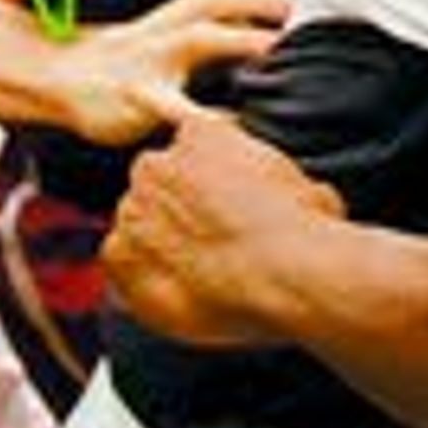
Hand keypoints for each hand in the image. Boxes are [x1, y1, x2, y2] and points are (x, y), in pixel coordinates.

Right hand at [53, 0, 293, 147]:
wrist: (60, 77)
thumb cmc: (133, 56)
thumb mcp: (181, 25)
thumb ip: (226, 9)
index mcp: (186, 12)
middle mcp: (171, 27)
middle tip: (308, 1)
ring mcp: (152, 58)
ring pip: (195, 39)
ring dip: (236, 39)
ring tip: (273, 46)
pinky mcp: (136, 96)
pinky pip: (170, 107)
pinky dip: (201, 117)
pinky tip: (231, 129)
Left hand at [105, 104, 338, 343]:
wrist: (283, 274)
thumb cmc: (305, 230)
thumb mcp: (307, 186)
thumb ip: (280, 183)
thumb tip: (305, 196)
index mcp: (201, 136)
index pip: (187, 148)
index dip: (206, 182)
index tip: (224, 208)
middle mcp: (158, 165)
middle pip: (154, 185)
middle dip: (175, 211)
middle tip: (211, 245)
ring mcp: (133, 210)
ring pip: (137, 225)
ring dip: (159, 245)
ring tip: (200, 275)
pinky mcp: (120, 255)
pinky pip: (120, 264)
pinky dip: (140, 278)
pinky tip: (179, 292)